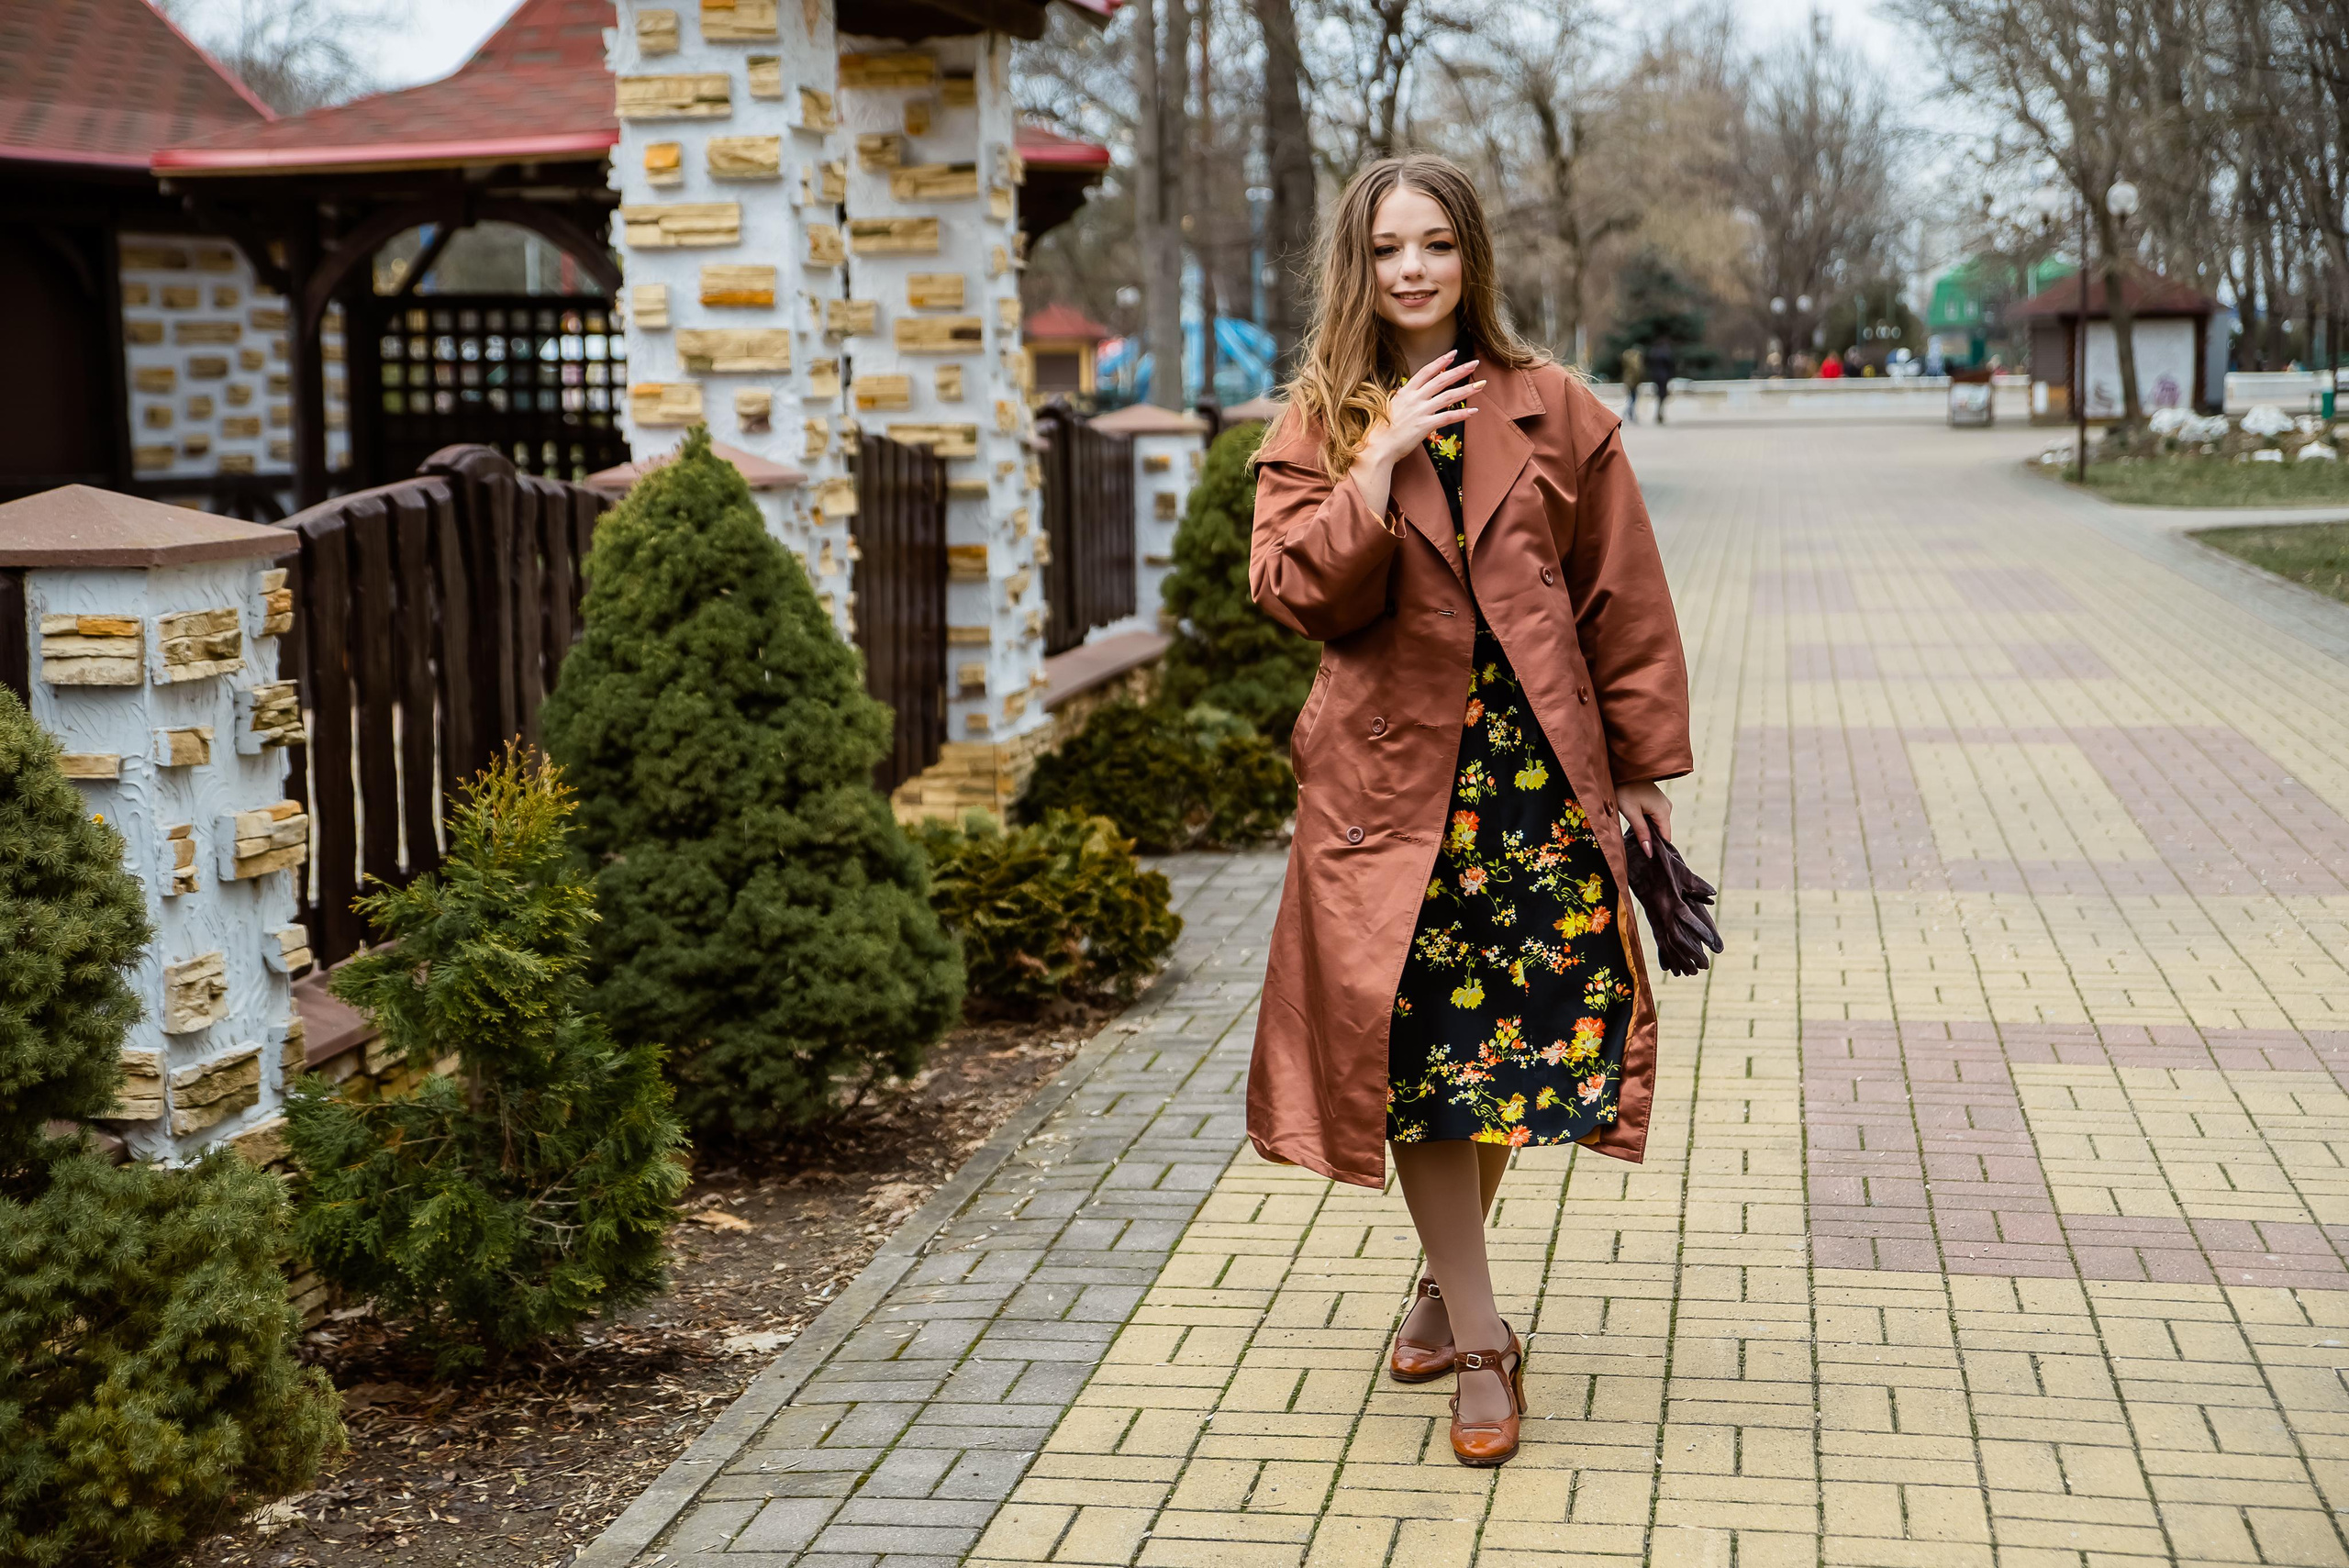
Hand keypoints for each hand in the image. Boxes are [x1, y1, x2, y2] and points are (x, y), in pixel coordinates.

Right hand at [1346, 352, 1483, 517]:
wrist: (1377, 446)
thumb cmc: (1380, 430)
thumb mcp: (1391, 407)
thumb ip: (1403, 399)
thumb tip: (1408, 394)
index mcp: (1405, 392)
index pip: (1426, 371)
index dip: (1441, 361)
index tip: (1453, 353)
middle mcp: (1414, 398)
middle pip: (1441, 380)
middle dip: (1460, 370)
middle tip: (1474, 363)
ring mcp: (1420, 411)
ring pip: (1448, 396)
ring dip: (1466, 390)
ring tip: (1480, 385)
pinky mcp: (1425, 425)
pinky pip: (1447, 417)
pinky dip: (1461, 414)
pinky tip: (1473, 411)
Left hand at [1617, 780, 1672, 856]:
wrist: (1622, 769)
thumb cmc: (1624, 789)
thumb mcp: (1631, 812)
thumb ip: (1641, 832)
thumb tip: (1650, 852)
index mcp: (1664, 811)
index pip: (1666, 838)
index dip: (1658, 849)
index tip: (1648, 859)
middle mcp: (1667, 807)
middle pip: (1662, 832)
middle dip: (1652, 842)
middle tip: (1638, 851)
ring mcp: (1663, 804)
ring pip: (1658, 826)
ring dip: (1649, 833)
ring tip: (1636, 840)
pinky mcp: (1657, 802)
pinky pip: (1655, 818)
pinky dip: (1648, 825)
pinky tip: (1638, 828)